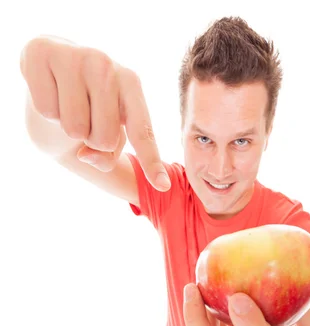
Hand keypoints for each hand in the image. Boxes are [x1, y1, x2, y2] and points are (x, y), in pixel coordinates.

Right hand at [20, 35, 169, 188]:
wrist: (46, 75)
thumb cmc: (85, 110)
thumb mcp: (104, 136)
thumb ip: (106, 157)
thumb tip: (85, 155)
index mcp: (131, 84)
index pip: (142, 131)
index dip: (151, 161)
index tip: (163, 186)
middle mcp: (106, 65)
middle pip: (104, 139)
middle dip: (91, 140)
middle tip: (85, 118)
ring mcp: (75, 56)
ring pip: (74, 128)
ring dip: (67, 127)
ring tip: (66, 106)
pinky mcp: (42, 53)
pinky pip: (47, 110)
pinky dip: (46, 111)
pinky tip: (49, 92)